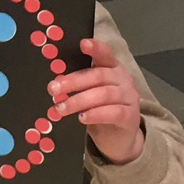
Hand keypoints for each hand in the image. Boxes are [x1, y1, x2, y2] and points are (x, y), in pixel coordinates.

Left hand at [49, 38, 145, 164]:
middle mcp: (124, 79)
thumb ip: (78, 86)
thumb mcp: (89, 95)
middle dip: (73, 82)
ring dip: (79, 101)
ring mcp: (130, 97)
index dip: (95, 48)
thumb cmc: (101, 111)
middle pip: (99, 75)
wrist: (119, 139)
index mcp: (113, 69)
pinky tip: (81, 118)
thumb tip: (54, 83)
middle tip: (53, 89)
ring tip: (61, 109)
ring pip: (104, 94)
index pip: (106, 54)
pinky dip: (95, 114)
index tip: (82, 44)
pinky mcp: (131, 117)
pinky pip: (113, 113)